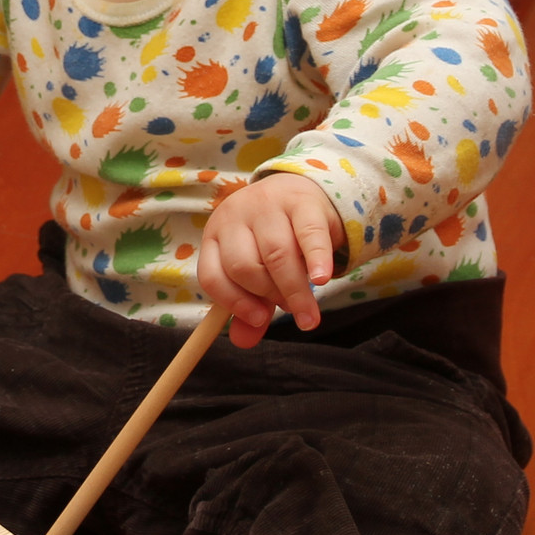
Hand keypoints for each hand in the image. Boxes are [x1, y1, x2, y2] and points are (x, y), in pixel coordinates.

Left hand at [197, 173, 340, 348]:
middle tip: (290, 309)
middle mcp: (235, 215)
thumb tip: (242, 342)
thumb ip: (250, 306)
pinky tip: (322, 279)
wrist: (303, 192)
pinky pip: (309, 235)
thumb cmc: (276, 240)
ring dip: (293, 289)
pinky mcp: (302, 201)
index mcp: (215, 235)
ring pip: (276, 254)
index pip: (212, 275)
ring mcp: (267, 204)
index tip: (259, 320)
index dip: (234, 303)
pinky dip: (316, 260)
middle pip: (244, 266)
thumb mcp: (258, 271)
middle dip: (269, 295)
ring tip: (308, 310)